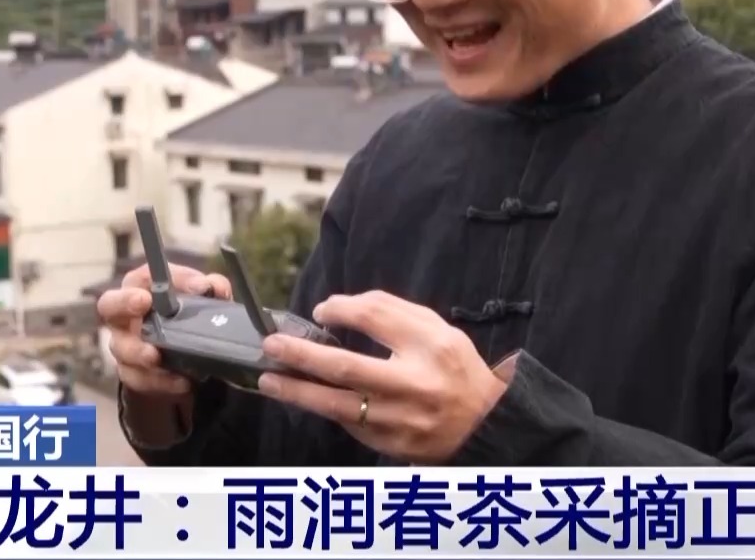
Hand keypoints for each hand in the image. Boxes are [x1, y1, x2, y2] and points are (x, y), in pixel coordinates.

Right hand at [96, 263, 232, 398]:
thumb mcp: (204, 300)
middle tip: (143, 305)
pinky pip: (138, 378)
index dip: (149, 279)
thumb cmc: (186, 316)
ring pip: (121, 347)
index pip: (137, 279)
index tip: (150, 295)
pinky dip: (159, 382)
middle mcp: (126, 315)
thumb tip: (209, 287)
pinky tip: (180, 381)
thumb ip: (211, 287)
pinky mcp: (132, 374)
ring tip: (156, 357)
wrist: (186, 356)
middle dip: (124, 303)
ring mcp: (125, 345)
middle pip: (109, 305)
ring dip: (138, 352)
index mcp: (141, 289)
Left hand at [257, 290, 507, 463]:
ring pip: (338, 406)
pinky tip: (303, 398)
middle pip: (347, 367)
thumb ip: (390, 312)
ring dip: (298, 392)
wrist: (485, 426)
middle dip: (302, 355)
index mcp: (432, 346)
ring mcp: (401, 420)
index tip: (321, 311)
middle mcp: (415, 384)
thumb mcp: (437, 329)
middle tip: (272, 345)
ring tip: (269, 380)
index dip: (341, 310)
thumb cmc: (454, 370)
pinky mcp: (392, 446)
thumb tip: (336, 309)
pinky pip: (349, 425)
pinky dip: (323, 409)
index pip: (375, 318)